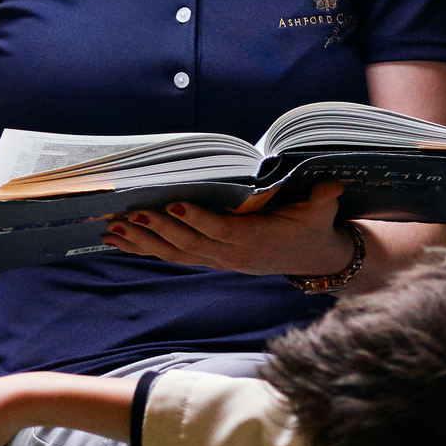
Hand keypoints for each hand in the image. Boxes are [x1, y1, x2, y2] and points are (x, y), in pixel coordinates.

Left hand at [104, 179, 349, 273]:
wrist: (313, 259)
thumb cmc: (313, 227)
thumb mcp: (322, 213)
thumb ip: (323, 200)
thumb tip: (332, 185)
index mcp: (254, 240)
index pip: (221, 230)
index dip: (197, 220)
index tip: (174, 205)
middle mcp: (230, 254)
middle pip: (188, 244)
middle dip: (156, 230)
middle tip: (129, 214)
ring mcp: (216, 260)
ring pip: (174, 253)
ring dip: (142, 242)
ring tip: (112, 228)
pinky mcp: (208, 260)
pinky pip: (172, 256)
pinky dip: (144, 248)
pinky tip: (118, 241)